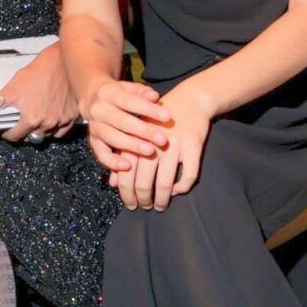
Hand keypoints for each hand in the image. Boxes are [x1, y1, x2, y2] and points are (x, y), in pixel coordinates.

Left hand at [0, 45, 78, 142]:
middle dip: (24, 131)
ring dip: (39, 131)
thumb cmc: (36, 73)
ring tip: (34, 119)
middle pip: (31, 137)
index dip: (8, 133)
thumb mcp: (11, 88)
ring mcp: (61, 120)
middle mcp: (47, 123)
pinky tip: (49, 118)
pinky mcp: (72, 116)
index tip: (7, 128)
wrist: (61, 62)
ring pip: (47, 135)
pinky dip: (55, 128)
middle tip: (21, 121)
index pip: (15, 137)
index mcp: (30, 119)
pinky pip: (62, 131)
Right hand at [82, 78, 172, 171]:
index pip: (129, 101)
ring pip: (111, 137)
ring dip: (131, 146)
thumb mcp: (129, 88)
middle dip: (143, 131)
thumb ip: (142, 92)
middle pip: (120, 121)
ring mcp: (94, 127)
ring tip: (150, 151)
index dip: (148, 109)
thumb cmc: (119, 94)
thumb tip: (155, 96)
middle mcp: (99, 110)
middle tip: (162, 140)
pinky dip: (112, 161)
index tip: (167, 117)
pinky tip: (127, 166)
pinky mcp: (93, 141)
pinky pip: (100, 153)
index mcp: (109, 93)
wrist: (91, 98)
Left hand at [113, 84, 212, 209]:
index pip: (126, 176)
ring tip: (160, 205)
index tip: (130, 204)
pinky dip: (182, 188)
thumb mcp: (136, 133)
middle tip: (145, 207)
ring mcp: (174, 146)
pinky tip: (177, 191)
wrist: (190, 100)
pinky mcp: (193, 146)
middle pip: (144, 183)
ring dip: (162, 200)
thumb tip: (113, 183)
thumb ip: (123, 157)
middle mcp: (152, 144)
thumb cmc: (158, 119)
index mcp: (135, 141)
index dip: (127, 194)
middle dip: (144, 200)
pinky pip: (189, 175)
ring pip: (165, 183)